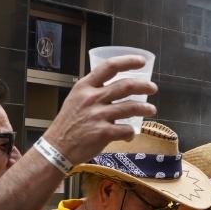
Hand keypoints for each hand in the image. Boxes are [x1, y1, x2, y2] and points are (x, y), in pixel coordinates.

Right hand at [40, 55, 157, 164]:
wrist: (56, 148)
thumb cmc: (67, 124)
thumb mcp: (75, 99)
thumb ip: (93, 91)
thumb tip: (115, 89)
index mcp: (84, 87)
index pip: (109, 67)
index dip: (128, 61)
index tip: (141, 61)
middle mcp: (92, 98)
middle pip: (125, 86)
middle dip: (144, 86)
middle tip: (153, 88)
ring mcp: (98, 116)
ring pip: (130, 107)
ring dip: (145, 108)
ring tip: (151, 110)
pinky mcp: (103, 133)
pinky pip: (126, 130)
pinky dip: (131, 132)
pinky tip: (130, 134)